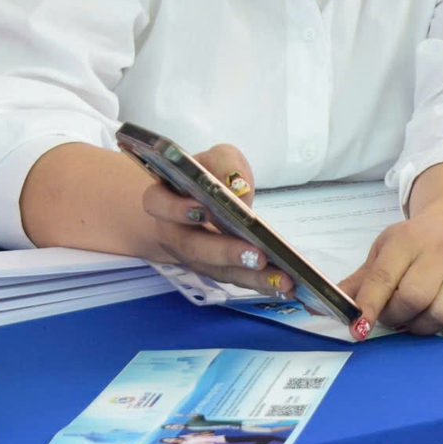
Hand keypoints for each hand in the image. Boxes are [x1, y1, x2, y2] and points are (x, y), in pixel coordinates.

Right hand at [140, 143, 292, 299]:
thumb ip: (225, 165)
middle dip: (225, 252)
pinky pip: (233, 278)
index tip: (203, 211)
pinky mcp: (214, 269)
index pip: (157, 203)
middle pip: (191, 247)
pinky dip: (258, 283)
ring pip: (215, 270)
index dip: (176, 209)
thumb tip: (237, 187)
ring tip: (282, 280)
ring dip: (249, 277)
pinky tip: (284, 285)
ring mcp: (192, 256)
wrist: (206, 197)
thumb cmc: (210, 174)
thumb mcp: (219, 158)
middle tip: (257, 255)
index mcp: (163, 198)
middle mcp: (172, 232)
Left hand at [339, 162, 442, 335]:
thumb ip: (360, 281)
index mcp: (407, 240)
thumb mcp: (384, 251)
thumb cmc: (416, 243)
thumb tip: (329, 305)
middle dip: (396, 317)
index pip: (384, 278)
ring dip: (423, 325)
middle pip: (414, 298)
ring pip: (442, 312)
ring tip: (416, 317)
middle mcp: (439, 251)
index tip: (359, 328)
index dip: (369, 306)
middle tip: (393, 315)